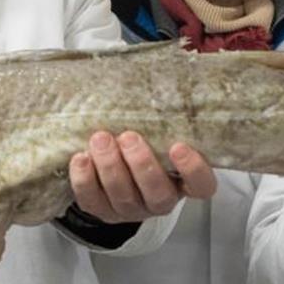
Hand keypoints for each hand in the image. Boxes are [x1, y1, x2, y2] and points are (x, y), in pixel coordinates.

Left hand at [68, 131, 216, 222]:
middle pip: (157, 193)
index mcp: (183, 182)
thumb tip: (165, 72)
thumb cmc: (144, 145)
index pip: (202, 185)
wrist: (113, 169)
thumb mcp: (159, 133)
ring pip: (123, 196)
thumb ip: (164, 118)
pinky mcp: (102, 211)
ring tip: (101, 139)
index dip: (194, 170)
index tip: (178, 146)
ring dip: (110, 166)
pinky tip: (81, 157)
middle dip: (141, 165)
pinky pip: (92, 201)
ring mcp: (131, 209)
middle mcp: (160, 200)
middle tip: (129, 137)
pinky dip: (85, 179)